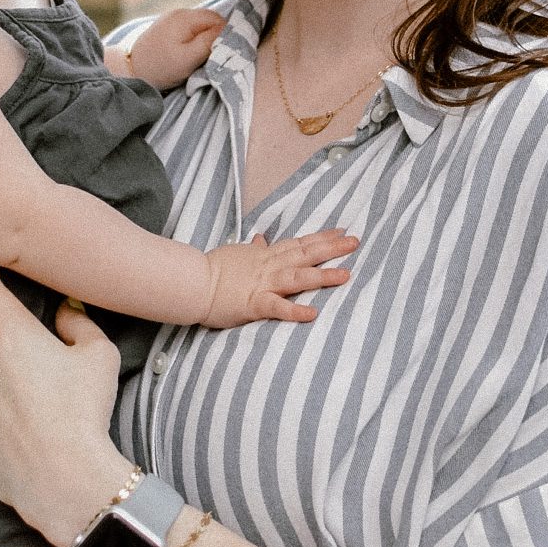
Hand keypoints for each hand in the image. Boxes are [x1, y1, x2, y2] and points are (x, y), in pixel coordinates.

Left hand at [125, 7, 224, 88]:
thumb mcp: (189, 58)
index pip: (219, 19)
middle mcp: (179, 13)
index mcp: (185, 17)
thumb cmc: (159, 67)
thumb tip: (231, 31)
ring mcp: (172, 19)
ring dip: (206, 40)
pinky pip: (190, 29)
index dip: (227, 35)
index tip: (225, 53)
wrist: (129, 71)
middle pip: (211, 21)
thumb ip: (211, 42)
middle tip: (213, 57)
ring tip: (201, 57)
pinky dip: (195, 40)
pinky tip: (190, 53)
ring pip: (201, 26)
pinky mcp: (167, 28)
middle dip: (216, 37)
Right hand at [202, 228, 357, 326]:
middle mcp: (268, 266)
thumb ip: (254, 248)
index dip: (321, 237)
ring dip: (322, 276)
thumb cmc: (213, 269)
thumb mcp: (237, 253)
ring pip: (297, 277)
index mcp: (265, 255)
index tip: (342, 232)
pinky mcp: (253, 304)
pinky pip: (276, 307)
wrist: (191, 282)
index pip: (298, 243)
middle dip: (331, 249)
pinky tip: (312, 314)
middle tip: (355, 242)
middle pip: (304, 254)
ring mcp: (262, 284)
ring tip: (346, 275)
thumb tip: (262, 237)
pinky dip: (294, 311)